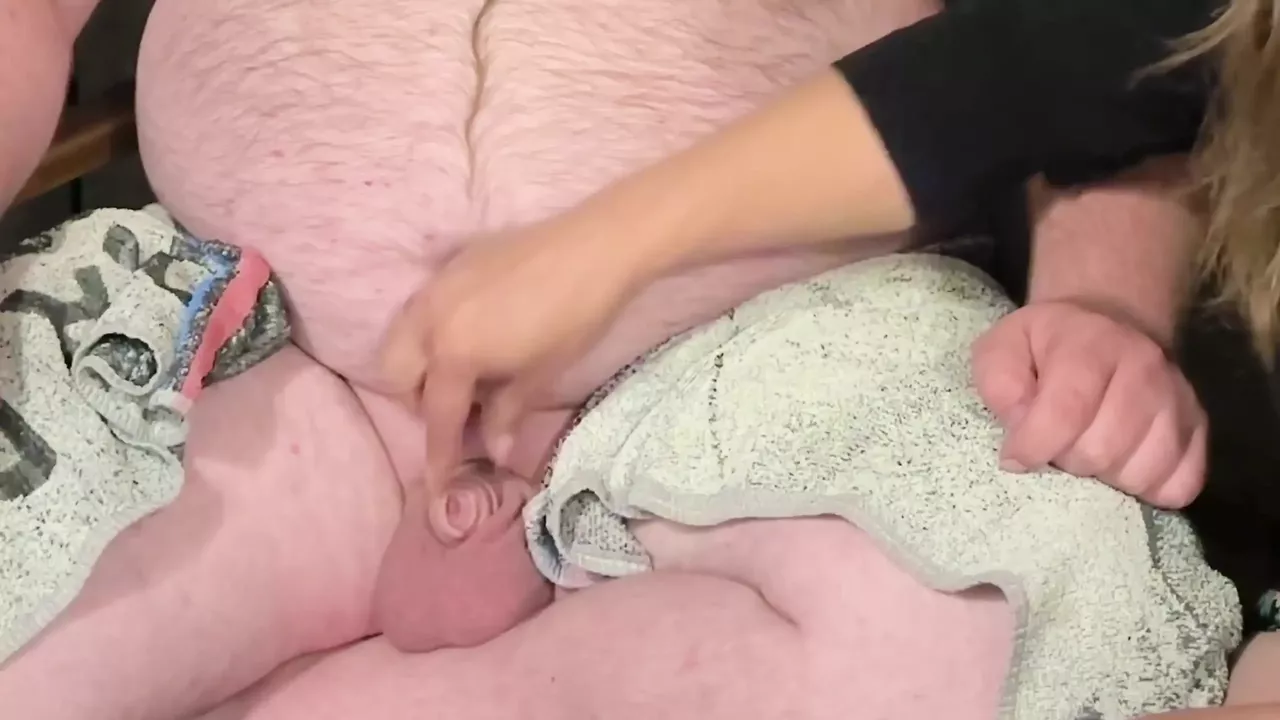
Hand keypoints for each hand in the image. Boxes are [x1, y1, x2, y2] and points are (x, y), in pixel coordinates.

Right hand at [380, 212, 643, 494]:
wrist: (595, 247)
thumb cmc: (573, 318)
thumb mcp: (539, 376)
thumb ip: (506, 414)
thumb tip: (494, 450)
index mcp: (452, 352)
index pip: (437, 416)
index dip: (439, 455)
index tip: (436, 484)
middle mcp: (430, 318)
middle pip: (399, 375)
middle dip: (419, 402)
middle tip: (458, 415)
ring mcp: (436, 286)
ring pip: (402, 337)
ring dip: (418, 366)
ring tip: (461, 378)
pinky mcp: (451, 264)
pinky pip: (422, 308)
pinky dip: (430, 332)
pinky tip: (469, 337)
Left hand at [971, 301, 1206, 508]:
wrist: (1107, 323)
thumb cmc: (1044, 345)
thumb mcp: (1002, 350)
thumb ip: (1000, 385)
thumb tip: (1020, 431)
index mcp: (1090, 345)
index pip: (1066, 413)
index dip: (1035, 447)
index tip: (1015, 458)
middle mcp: (1144, 369)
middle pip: (1102, 451)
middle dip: (1067, 461)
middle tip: (1056, 446)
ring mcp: (1178, 399)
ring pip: (1142, 473)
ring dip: (1106, 478)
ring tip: (1089, 453)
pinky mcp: (1199, 427)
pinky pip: (1180, 485)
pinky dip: (1147, 489)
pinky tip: (1123, 467)